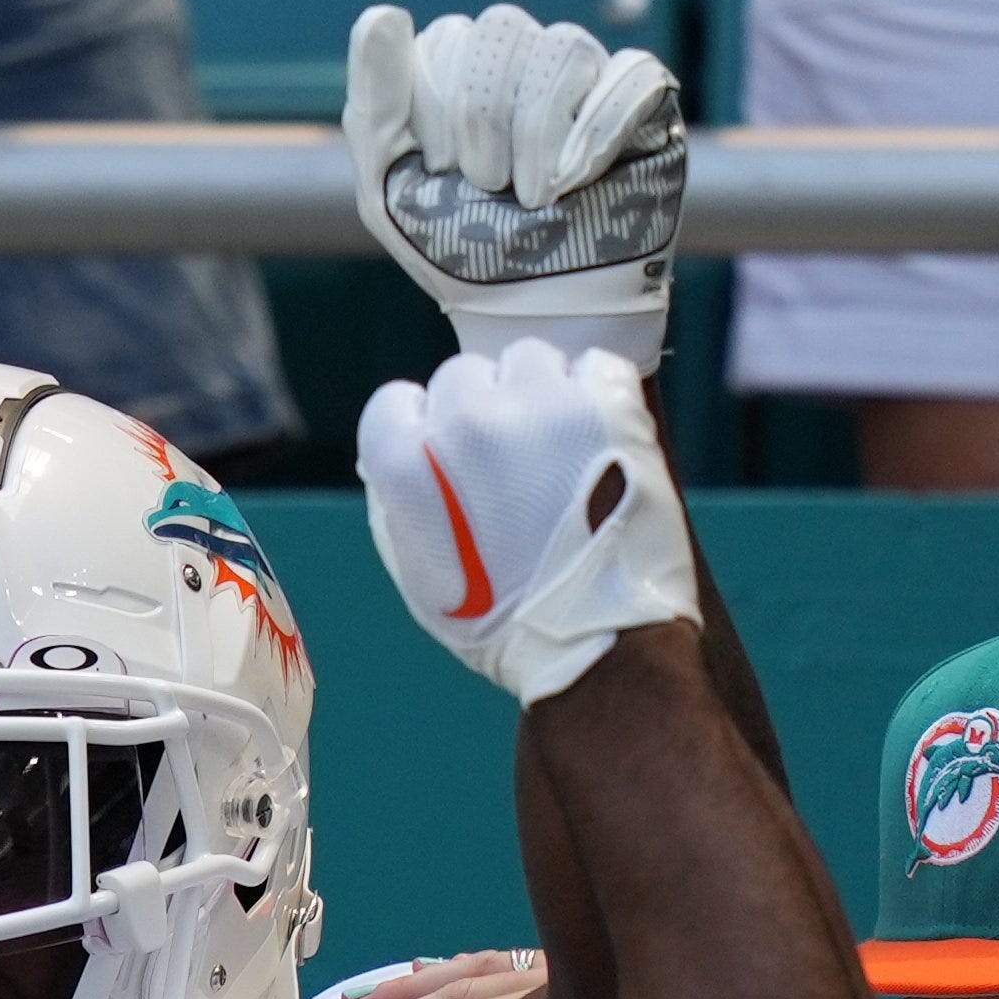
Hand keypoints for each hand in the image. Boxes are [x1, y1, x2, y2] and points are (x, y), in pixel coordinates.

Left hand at [345, 2, 682, 369]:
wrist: (531, 309)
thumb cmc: (457, 248)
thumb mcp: (389, 185)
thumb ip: (376, 100)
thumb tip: (382, 14)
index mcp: (459, 68)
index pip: (443, 39)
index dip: (434, 113)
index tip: (437, 172)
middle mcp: (524, 60)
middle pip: (501, 30)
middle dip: (481, 123)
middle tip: (484, 188)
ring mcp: (588, 76)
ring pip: (561, 48)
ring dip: (534, 137)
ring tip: (531, 196)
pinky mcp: (645, 101)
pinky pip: (630, 73)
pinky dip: (594, 136)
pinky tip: (578, 183)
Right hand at [359, 339, 695, 705]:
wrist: (592, 639)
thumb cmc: (498, 620)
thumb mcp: (415, 568)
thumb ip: (398, 496)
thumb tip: (402, 446)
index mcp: (404, 460)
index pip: (395, 401)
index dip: (422, 431)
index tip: (447, 461)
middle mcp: (464, 419)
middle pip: (463, 375)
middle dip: (482, 410)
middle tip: (511, 462)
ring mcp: (538, 405)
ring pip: (529, 359)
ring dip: (539, 393)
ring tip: (558, 449)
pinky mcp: (604, 403)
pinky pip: (593, 366)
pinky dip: (595, 394)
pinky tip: (597, 439)